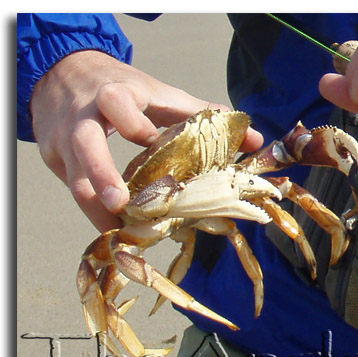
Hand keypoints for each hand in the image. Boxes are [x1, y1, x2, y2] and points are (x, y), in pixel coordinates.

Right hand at [31, 50, 263, 231]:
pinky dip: (93, 209)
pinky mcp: (54, 158)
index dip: (134, 123)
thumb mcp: (160, 94)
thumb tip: (254, 140)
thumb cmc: (124, 88)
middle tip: (120, 205)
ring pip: (73, 178)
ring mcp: (63, 139)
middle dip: (101, 175)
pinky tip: (113, 226)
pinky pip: (73, 187)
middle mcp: (84, 116)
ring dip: (96, 208)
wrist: (63, 73)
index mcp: (115, 93)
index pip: (118, 103)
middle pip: (86, 144)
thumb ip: (203, 114)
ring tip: (120, 232)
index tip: (150, 140)